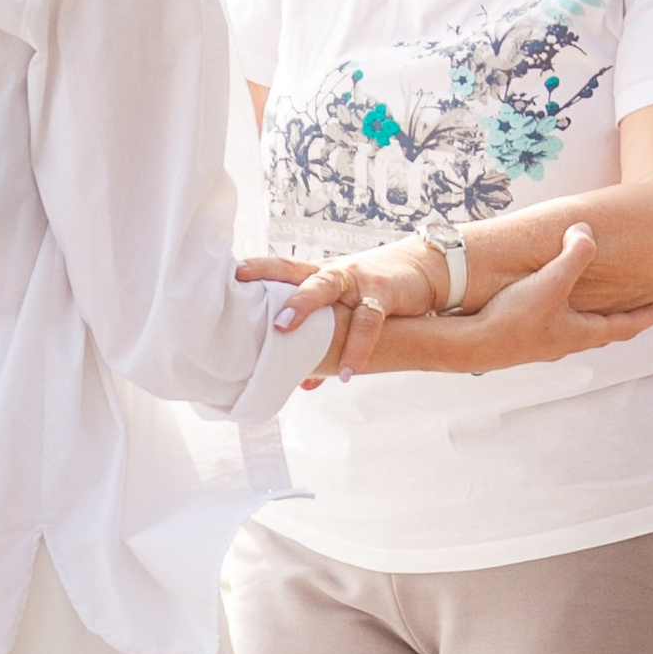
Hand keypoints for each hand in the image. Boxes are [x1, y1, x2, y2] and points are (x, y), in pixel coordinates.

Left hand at [236, 249, 423, 387]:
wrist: (423, 269)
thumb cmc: (375, 292)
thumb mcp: (348, 312)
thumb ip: (324, 345)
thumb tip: (305, 383)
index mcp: (318, 276)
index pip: (282, 269)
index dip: (256, 270)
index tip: (229, 276)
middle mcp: (333, 274)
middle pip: (297, 274)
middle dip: (268, 283)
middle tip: (240, 301)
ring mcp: (356, 281)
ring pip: (326, 287)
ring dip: (304, 307)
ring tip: (284, 330)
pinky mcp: (383, 294)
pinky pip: (368, 321)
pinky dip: (357, 348)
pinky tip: (348, 371)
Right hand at [450, 224, 652, 369]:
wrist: (470, 346)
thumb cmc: (512, 320)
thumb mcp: (549, 283)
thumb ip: (573, 258)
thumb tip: (586, 233)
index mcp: (581, 333)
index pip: (626, 325)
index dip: (651, 314)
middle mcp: (565, 342)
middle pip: (604, 329)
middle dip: (624, 316)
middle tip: (642, 306)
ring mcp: (543, 343)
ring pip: (577, 327)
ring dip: (591, 315)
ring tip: (599, 301)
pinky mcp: (522, 339)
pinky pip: (552, 323)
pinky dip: (563, 312)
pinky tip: (550, 300)